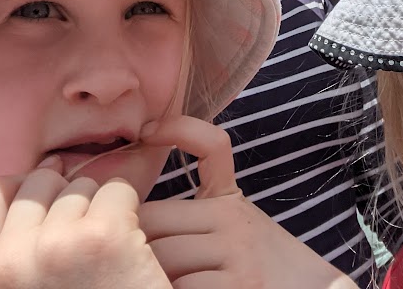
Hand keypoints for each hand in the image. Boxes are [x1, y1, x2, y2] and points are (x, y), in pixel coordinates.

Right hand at [0, 157, 171, 288]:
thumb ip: (12, 252)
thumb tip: (37, 175)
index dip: (26, 188)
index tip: (51, 200)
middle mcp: (10, 264)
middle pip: (40, 182)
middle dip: (68, 199)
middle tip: (87, 240)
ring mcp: (55, 247)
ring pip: (83, 185)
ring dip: (101, 208)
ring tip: (109, 254)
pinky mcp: (104, 236)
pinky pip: (119, 190)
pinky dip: (131, 211)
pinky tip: (132, 247)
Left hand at [140, 116, 356, 288]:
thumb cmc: (266, 272)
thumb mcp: (238, 229)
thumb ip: (198, 218)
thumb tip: (137, 218)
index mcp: (230, 201)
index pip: (210, 145)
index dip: (177, 129)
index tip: (149, 131)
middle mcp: (233, 220)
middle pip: (155, 216)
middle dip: (135, 240)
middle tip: (136, 258)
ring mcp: (237, 253)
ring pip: (162, 255)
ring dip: (153, 274)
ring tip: (158, 281)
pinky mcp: (240, 286)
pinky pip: (182, 287)